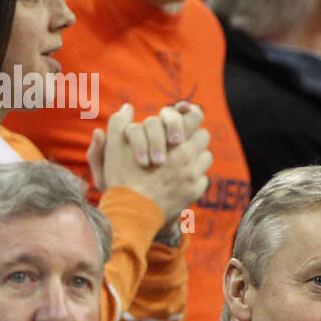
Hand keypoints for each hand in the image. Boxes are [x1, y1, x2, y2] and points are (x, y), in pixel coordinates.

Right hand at [87, 102, 212, 225]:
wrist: (131, 213)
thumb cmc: (122, 177)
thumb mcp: (114, 146)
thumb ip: (119, 122)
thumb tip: (127, 107)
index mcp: (174, 139)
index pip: (195, 117)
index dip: (190, 115)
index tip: (183, 118)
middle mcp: (188, 155)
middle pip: (204, 135)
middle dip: (193, 137)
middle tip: (179, 142)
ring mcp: (194, 174)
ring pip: (206, 156)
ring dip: (196, 156)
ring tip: (180, 161)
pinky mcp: (195, 192)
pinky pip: (203, 178)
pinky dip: (194, 178)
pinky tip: (179, 181)